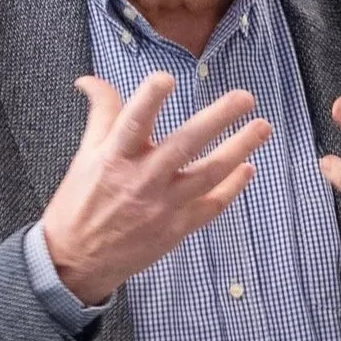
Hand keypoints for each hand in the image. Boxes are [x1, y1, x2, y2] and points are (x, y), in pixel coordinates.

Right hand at [41, 73, 272, 306]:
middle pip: (184, 145)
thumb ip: (101, 114)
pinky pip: (212, 205)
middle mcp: (142, 180)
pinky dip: (233, 187)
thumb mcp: (85, 155)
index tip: (167, 78)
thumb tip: (90, 80)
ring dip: (239, 149)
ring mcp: (163, 206)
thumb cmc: (80, 203)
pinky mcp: (177, 228)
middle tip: (245, 98)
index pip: (132, 122)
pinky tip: (248, 168)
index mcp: (115, 157)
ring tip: (262, 127)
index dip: (149, 100)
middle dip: (218, 119)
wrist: (77, 262)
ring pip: (209, 174)